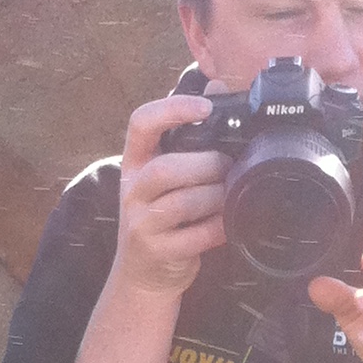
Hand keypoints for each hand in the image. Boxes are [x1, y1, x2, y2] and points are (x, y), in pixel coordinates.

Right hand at [110, 92, 228, 298]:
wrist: (144, 276)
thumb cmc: (163, 219)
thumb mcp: (167, 177)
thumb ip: (190, 137)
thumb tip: (218, 86)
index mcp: (134, 163)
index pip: (141, 124)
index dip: (172, 109)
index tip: (205, 108)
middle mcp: (132, 191)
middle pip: (167, 168)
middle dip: (207, 165)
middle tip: (229, 168)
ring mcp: (141, 223)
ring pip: (182, 202)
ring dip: (215, 197)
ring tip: (230, 196)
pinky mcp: (156, 252)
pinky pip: (195, 236)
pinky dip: (218, 228)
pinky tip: (227, 225)